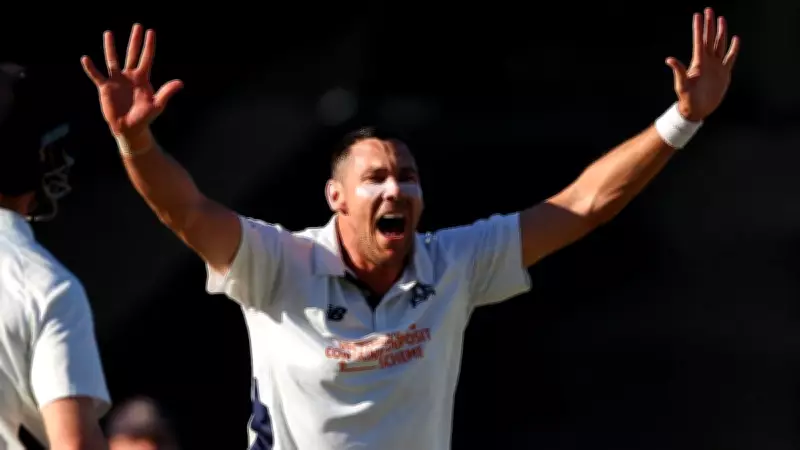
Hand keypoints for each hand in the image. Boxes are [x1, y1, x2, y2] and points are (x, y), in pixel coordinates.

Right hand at [81, 24, 182, 137]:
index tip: (150, 31)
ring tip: (108, 33)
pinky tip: (85, 58)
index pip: (146, 58)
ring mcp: (117, 80)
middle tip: (137, 26)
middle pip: (132, 54)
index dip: (148, 45)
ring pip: (113, 60)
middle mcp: (129, 76)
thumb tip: (180, 83)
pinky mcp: (105, 88)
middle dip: (135, 40)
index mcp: (143, 78)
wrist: (130, 129)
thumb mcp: (157, 105)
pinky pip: (97, 75)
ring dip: (110, 47)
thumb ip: (167, 92)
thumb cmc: (145, 117)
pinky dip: (91, 68)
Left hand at [665, 7, 740, 121]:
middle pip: (709, 38)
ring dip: (720, 32)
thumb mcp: (682, 84)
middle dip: (709, 24)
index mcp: (698, 62)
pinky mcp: (724, 73)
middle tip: (709, 10)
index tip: (698, 15)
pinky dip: (733, 48)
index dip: (698, 28)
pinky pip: (730, 57)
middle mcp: (707, 61)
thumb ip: (678, 71)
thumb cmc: (687, 98)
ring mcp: (716, 66)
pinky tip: (735, 38)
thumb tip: (669, 59)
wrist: (697, 109)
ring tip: (721, 19)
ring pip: (719, 44)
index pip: (698, 41)